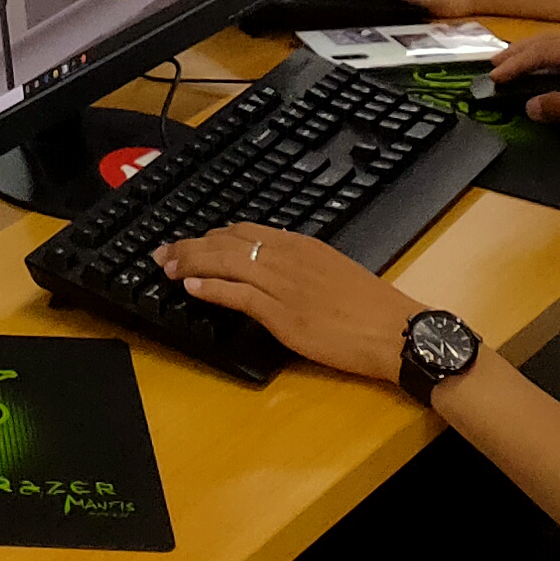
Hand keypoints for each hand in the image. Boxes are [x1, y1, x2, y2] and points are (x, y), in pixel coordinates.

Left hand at [156, 223, 421, 380]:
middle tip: (163, 251)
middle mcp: (287, 257)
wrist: (396, 330)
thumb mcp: (334, 270)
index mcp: (301, 245)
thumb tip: (276, 268)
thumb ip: (302, 265)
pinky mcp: (283, 314)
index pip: (245, 230)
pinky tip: (192, 287)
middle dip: (191, 245)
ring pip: (226, 263)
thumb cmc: (372, 307)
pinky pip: (239, 295)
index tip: (193, 241)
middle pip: (227, 242)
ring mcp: (283, 284)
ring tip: (167, 266)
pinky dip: (212, 288)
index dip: (212, 235)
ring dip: (191, 263)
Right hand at [483, 27, 559, 135]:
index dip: (518, 63)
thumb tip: (530, 105)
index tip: (494, 76)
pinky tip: (545, 69)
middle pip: (549, 42)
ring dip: (534, 55)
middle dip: (520, 54)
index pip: (544, 50)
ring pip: (559, 46)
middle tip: (493, 66)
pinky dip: (551, 60)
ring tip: (512, 65)